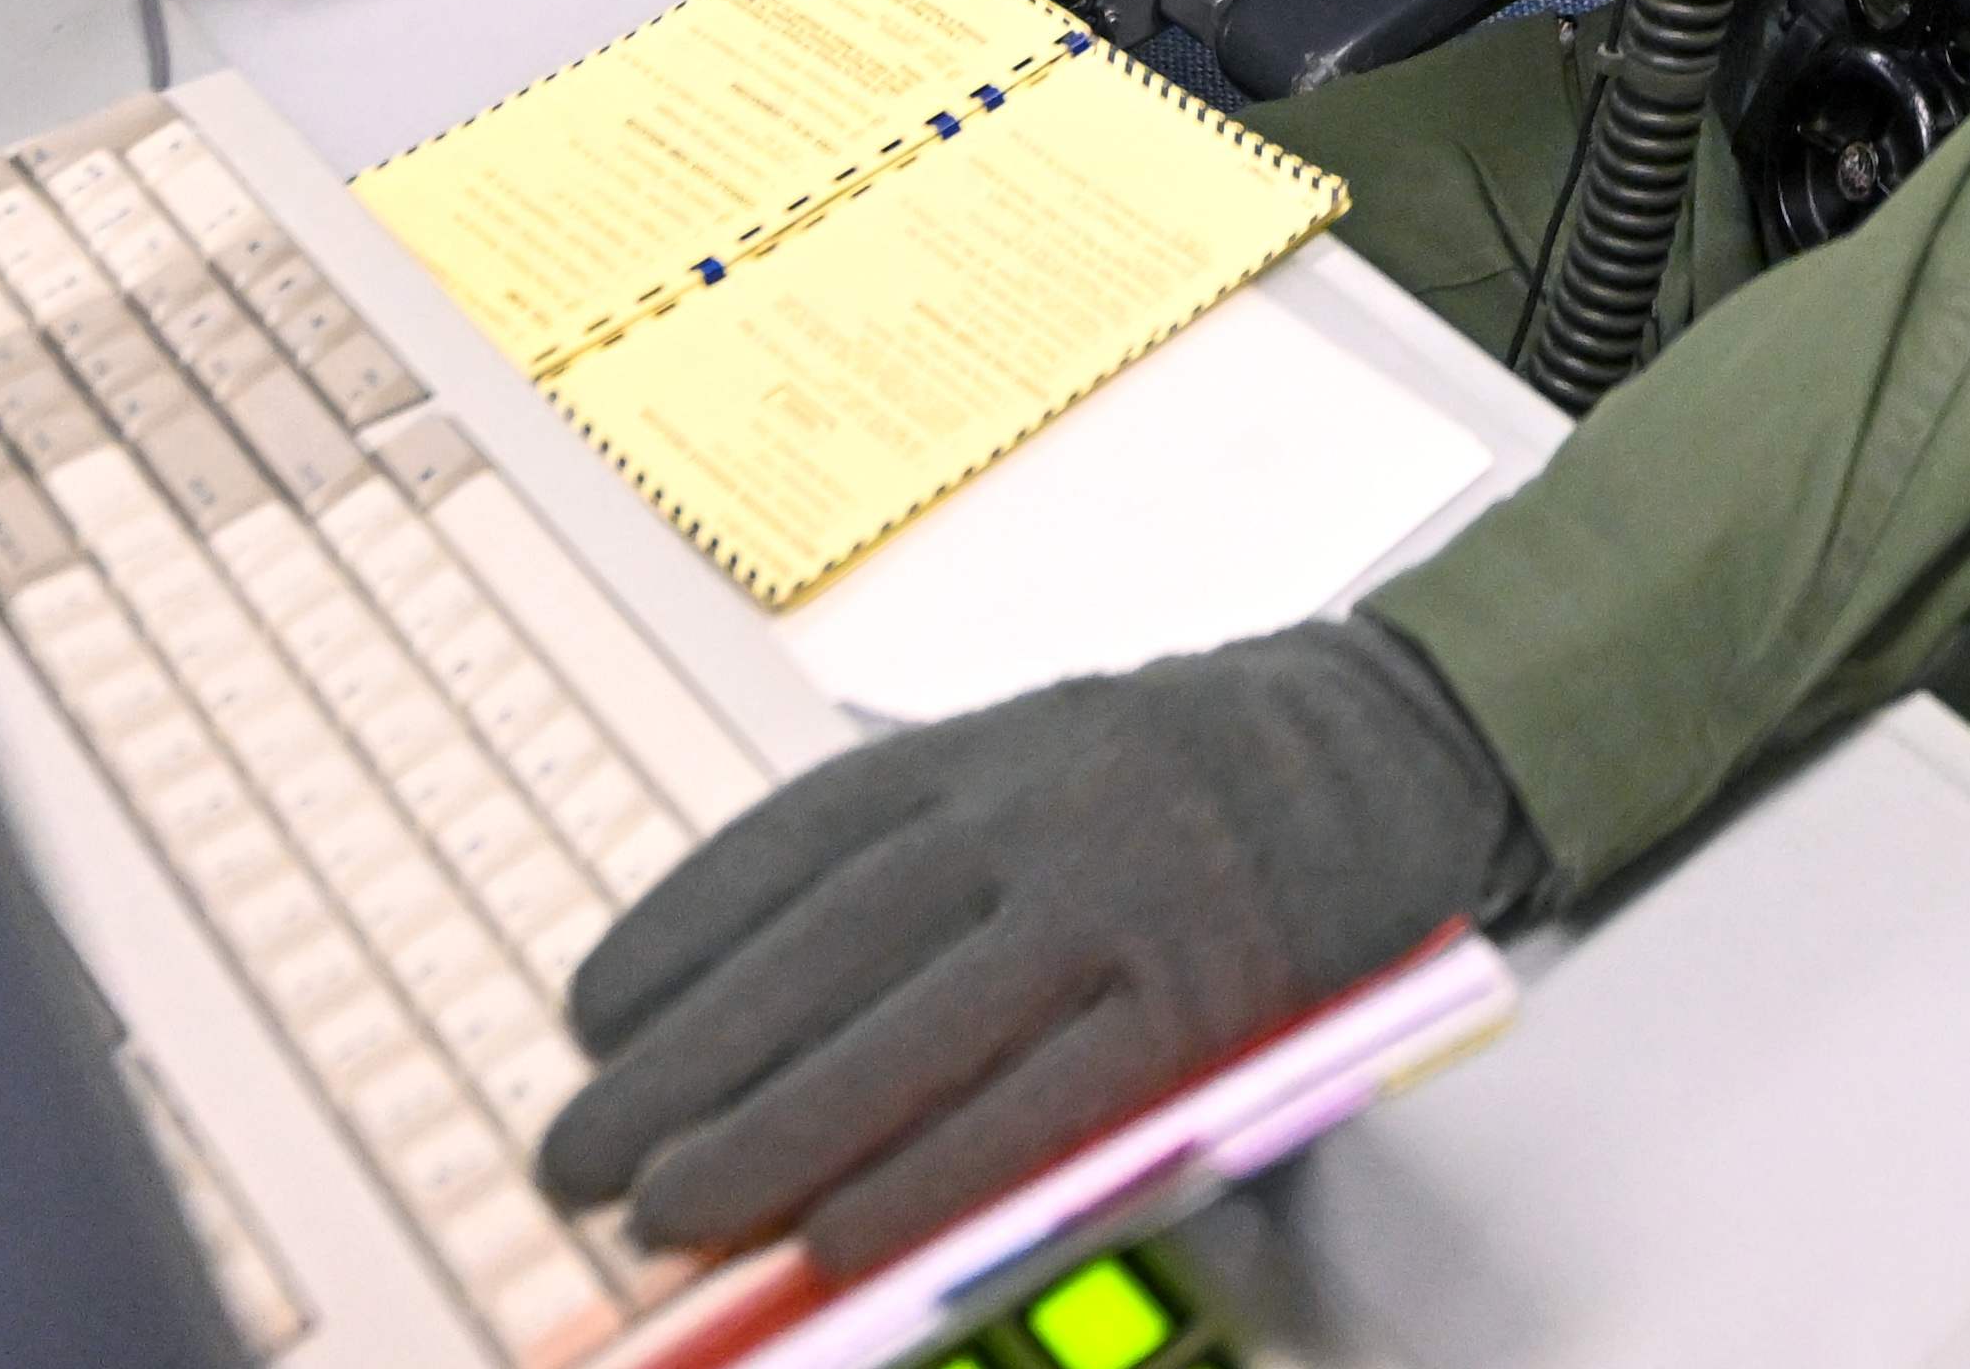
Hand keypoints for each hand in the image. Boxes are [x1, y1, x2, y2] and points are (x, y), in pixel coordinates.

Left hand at [546, 622, 1537, 1268]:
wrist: (1389, 739)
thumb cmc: (1191, 775)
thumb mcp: (1046, 752)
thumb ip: (925, 848)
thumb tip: (752, 998)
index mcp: (982, 747)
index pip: (792, 841)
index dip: (677, 930)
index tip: (588, 1013)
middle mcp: (1036, 808)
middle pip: (827, 946)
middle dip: (687, 1060)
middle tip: (580, 1150)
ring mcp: (1120, 900)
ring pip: (916, 1029)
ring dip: (775, 1131)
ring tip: (668, 1209)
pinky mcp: (1200, 997)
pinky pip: (1046, 1102)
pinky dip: (935, 1171)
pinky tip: (843, 1230)